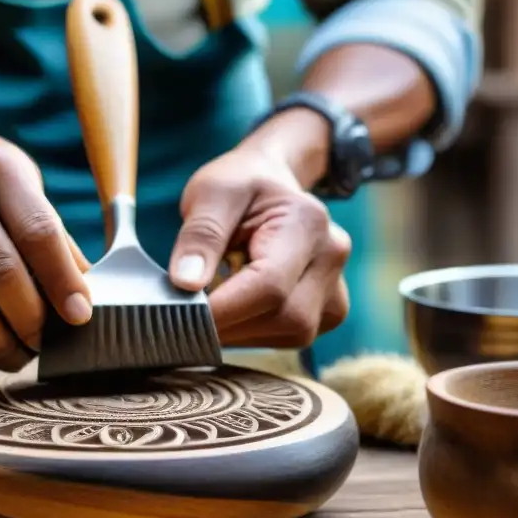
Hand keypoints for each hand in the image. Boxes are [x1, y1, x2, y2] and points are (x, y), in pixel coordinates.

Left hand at [167, 136, 350, 348]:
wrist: (273, 180)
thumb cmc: (241, 183)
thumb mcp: (211, 192)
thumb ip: (201, 235)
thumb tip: (186, 284)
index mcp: (307, 222)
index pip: (269, 285)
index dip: (223, 310)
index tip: (180, 315)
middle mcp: (331, 256)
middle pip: (285, 317)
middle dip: (231, 325)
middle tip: (188, 313)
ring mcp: (337, 286)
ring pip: (291, 333)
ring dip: (243, 332)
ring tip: (213, 304)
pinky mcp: (330, 309)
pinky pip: (293, 337)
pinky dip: (257, 333)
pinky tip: (236, 310)